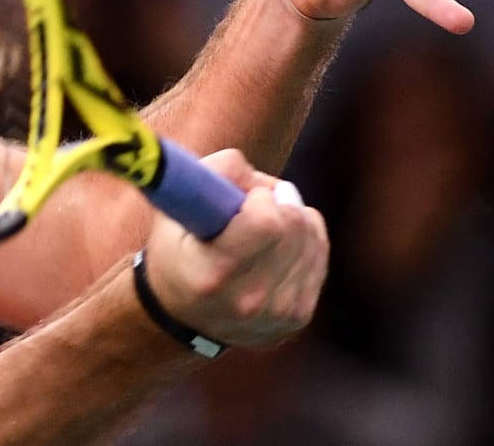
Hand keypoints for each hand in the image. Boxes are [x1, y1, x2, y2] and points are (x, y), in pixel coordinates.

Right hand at [141, 150, 328, 348]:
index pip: (265, 222)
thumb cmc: (175, 249)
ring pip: (311, 238)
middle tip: (254, 205)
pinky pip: (319, 255)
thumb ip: (213, 176)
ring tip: (263, 225)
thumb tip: (263, 183)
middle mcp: (247, 301)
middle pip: (293, 227)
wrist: (180, 313)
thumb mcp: (174, 207)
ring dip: (292, 218)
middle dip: (277, 203)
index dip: (259, 198)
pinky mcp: (298, 317)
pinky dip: (305, 238)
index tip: (243, 198)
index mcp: (211, 275)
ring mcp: (276, 314)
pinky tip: (280, 242)